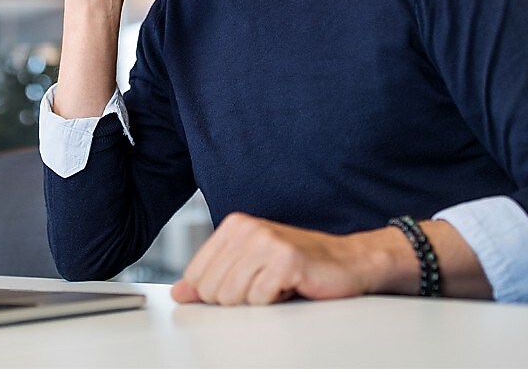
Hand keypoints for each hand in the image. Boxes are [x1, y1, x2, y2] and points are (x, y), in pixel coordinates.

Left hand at [170, 213, 401, 305]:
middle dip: (237, 299)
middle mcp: (247, 228)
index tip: (243, 285)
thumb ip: (211, 278)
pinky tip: (291, 286)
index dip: (216, 292)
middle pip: (211, 290)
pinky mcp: (285, 260)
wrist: (347, 262)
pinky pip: (259, 299)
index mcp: (234, 226)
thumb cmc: (298, 265)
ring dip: (257, 301)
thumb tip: (180, 293)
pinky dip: (276, 302)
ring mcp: (266, 242)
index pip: (195, 275)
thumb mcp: (249, 268)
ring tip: (277, 285)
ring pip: (231, 297)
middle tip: (264, 285)